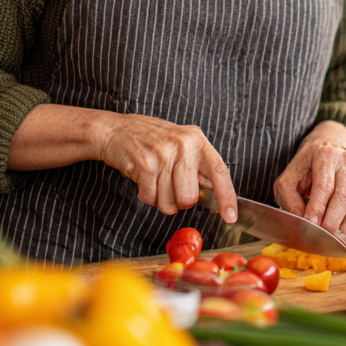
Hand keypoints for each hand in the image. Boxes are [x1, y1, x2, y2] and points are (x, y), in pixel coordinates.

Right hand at [96, 113, 237, 220]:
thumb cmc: (150, 139)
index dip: (227, 197)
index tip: (230, 216)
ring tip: (154, 180)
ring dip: (160, 200)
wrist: (115, 129)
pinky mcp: (145, 165)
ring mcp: (164, 154)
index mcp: (197, 140)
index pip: (219, 172)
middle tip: (169, 186)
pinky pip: (151, 199)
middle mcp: (183, 145)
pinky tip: (143, 180)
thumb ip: (198, 165)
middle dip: (179, 201)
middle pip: (190, 198)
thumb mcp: (180, 143)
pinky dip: (146, 196)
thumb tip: (215, 190)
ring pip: (169, 202)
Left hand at [273, 121, 345, 251]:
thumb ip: (290, 199)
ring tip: (339, 243)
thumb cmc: (304, 167)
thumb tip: (302, 222)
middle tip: (325, 238)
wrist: (327, 146)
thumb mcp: (288, 178)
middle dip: (334, 220)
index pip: (324, 185)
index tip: (311, 225)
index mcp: (324, 156)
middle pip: (344, 195)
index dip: (318, 207)